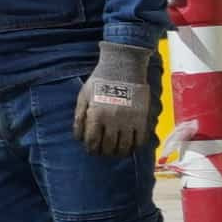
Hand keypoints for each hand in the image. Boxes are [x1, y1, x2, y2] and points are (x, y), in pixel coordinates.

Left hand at [76, 41, 157, 156]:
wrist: (123, 68)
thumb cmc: (99, 81)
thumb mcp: (83, 96)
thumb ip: (80, 116)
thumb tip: (78, 136)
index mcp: (96, 114)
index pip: (92, 140)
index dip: (90, 148)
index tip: (90, 150)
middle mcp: (112, 120)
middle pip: (108, 146)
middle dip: (103, 152)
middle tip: (102, 153)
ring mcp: (129, 120)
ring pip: (124, 146)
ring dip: (119, 152)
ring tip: (115, 152)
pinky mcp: (142, 118)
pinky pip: (140, 139)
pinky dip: (135, 146)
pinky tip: (130, 146)